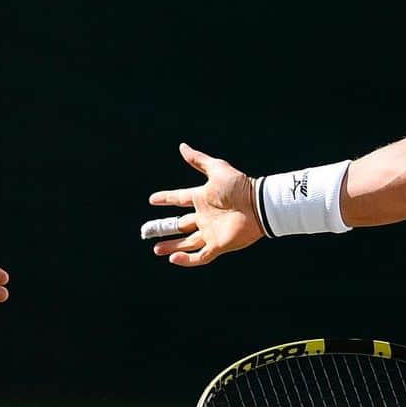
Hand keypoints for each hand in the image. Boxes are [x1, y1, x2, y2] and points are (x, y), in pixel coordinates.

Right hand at [147, 143, 262, 266]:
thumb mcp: (216, 169)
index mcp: (202, 198)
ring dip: (171, 246)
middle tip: (146, 231)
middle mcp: (204, 216)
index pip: (179, 199)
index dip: (165, 199)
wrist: (258, 205)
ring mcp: (210, 232)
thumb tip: (182, 146)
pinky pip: (200, 256)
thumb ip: (198, 160)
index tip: (152, 199)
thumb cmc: (239, 186)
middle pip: (179, 225)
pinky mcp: (218, 245)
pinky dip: (186, 260)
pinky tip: (173, 259)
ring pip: (186, 242)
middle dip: (163, 228)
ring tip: (156, 249)